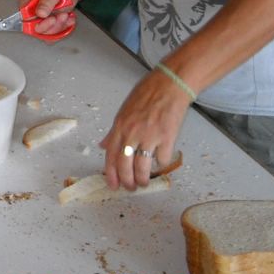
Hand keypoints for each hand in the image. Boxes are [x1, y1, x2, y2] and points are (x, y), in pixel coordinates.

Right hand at [20, 0, 75, 36]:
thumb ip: (46, 2)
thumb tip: (39, 13)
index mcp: (27, 4)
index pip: (26, 23)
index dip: (39, 25)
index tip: (51, 19)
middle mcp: (33, 13)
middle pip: (38, 30)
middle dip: (53, 26)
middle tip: (62, 15)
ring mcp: (42, 18)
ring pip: (48, 33)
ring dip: (61, 26)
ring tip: (67, 14)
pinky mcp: (51, 21)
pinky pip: (56, 32)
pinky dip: (65, 27)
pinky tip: (69, 17)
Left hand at [99, 69, 190, 189]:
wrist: (169, 85)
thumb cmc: (147, 95)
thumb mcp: (124, 111)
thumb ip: (114, 131)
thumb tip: (103, 146)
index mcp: (120, 126)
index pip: (110, 155)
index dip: (111, 173)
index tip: (113, 184)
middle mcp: (132, 132)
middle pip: (125, 165)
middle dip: (127, 181)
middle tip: (130, 188)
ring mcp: (149, 135)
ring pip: (142, 167)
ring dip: (143, 179)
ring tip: (144, 183)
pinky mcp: (167, 137)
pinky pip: (162, 159)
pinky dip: (161, 164)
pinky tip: (160, 161)